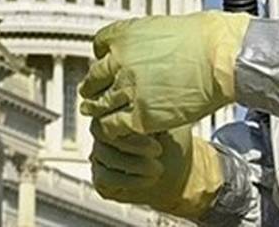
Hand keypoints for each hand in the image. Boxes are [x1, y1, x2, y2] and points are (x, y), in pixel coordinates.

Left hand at [80, 11, 249, 135]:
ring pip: (98, 104)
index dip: (103, 57)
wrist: (222, 57)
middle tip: (94, 93)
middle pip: (93, 78)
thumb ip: (143, 41)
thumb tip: (141, 46)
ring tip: (98, 113)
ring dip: (98, 109)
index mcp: (123, 36)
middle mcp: (118, 61)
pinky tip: (118, 130)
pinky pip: (113, 126)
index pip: (98, 47)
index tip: (107, 64)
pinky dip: (112, 129)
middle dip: (94, 86)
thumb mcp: (162, 28)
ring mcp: (127, 89)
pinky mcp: (140, 116)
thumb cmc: (204, 39)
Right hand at [89, 119, 222, 219]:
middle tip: (158, 149)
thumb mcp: (168, 122)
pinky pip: (104, 177)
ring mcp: (100, 154)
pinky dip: (128, 179)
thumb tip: (152, 99)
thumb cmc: (173, 142)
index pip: (106, 108)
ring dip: (133, 163)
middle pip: (101, 132)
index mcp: (116, 110)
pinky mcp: (101, 178)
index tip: (150, 128)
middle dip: (131, 142)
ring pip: (104, 155)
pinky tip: (149, 179)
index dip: (124, 118)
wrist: (178, 173)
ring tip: (158, 168)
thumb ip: (154, 110)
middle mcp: (103, 130)